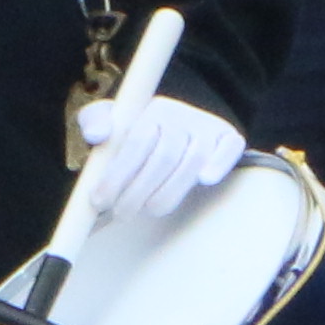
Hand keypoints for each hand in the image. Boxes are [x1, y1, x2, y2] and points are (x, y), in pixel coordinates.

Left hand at [75, 91, 241, 224]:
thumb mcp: (109, 120)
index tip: (100, 200)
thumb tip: (96, 135)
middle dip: (139, 190)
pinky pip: (229, 149)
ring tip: (149, 210)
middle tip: (121, 214)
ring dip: (170, 191)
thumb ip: (95, 122)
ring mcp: (206, 126)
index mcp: (149, 110)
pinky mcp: (229, 137)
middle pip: (163, 156)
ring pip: (192, 160)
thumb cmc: (133, 128)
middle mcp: (180, 115)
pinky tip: (205, 181)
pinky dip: (219, 164)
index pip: (135, 144)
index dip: (117, 175)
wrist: (173, 121)